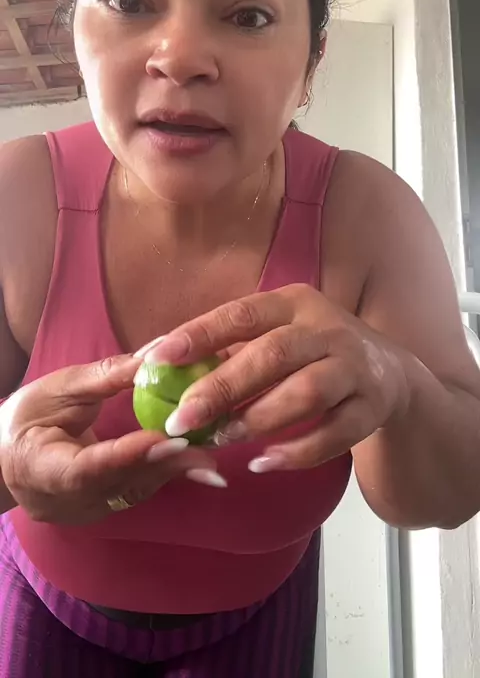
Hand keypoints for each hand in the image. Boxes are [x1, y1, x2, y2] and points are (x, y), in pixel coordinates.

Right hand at [0, 355, 216, 524]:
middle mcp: (65, 501)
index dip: (129, 456)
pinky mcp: (104, 508)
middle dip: (166, 466)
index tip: (168, 440)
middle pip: (120, 485)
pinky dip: (167, 474)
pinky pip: (139, 491)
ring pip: (135, 492)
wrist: (5, 459)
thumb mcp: (58, 389)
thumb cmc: (27, 417)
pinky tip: (197, 461)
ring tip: (212, 456)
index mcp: (40, 469)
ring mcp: (86, 511)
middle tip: (206, 452)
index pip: (88, 468)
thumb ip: (104, 377)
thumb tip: (153, 357)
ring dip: (174, 473)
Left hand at [141, 285, 409, 470]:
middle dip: (222, 388)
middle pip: (273, 354)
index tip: (156, 358)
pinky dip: (297, 451)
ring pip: (306, 393)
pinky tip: (263, 462)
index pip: (241, 313)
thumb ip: (227, 349)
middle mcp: (327, 329)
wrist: (388, 373)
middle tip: (181, 418)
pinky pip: (335, 433)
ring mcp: (354, 367)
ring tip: (221, 439)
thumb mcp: (277, 335)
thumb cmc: (312, 352)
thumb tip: (157, 364)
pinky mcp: (372, 407)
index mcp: (294, 304)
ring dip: (258, 419)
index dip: (199, 335)